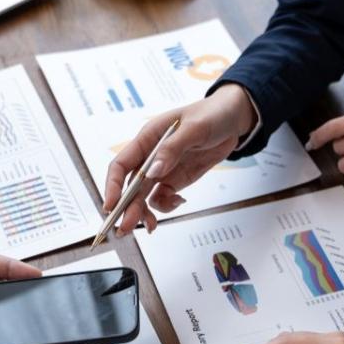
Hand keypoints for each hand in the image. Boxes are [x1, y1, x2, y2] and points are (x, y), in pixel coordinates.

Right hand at [104, 84, 256, 236]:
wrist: (232, 120)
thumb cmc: (211, 115)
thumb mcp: (194, 128)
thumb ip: (172, 148)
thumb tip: (153, 171)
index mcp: (147, 138)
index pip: (121, 164)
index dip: (113, 186)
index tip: (111, 206)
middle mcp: (150, 156)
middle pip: (130, 186)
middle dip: (127, 208)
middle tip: (126, 228)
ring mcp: (162, 170)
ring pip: (143, 196)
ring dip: (144, 212)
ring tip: (152, 226)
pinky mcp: (175, 179)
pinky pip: (162, 198)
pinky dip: (166, 206)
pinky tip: (178, 202)